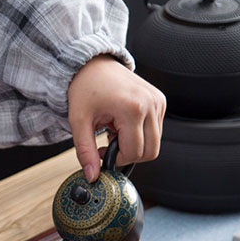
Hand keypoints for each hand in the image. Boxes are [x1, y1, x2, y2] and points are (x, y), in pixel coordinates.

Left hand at [67, 54, 165, 180]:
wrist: (93, 64)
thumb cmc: (86, 88)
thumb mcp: (79, 122)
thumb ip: (85, 152)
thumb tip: (92, 176)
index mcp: (133, 108)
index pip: (135, 153)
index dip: (117, 159)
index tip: (101, 150)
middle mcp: (150, 104)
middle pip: (150, 152)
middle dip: (129, 155)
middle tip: (109, 143)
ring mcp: (158, 102)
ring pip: (155, 143)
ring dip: (134, 144)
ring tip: (115, 130)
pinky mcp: (160, 101)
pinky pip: (155, 131)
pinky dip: (140, 134)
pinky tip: (123, 123)